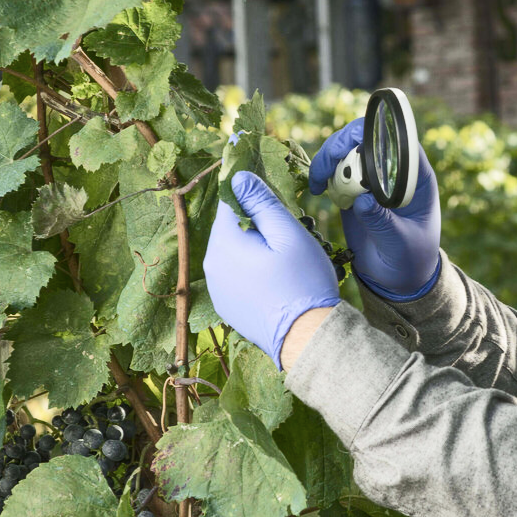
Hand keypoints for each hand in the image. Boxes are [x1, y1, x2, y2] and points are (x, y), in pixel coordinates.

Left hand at [204, 171, 340, 369]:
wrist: (306, 338)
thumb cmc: (302, 282)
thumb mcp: (288, 234)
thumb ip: (262, 203)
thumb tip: (238, 177)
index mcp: (223, 243)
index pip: (228, 200)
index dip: (245, 188)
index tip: (261, 185)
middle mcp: (211, 265)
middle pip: (229, 228)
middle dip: (252, 222)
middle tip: (285, 231)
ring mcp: (216, 289)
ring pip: (232, 252)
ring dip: (251, 247)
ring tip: (282, 259)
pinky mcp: (226, 306)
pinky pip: (234, 275)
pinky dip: (249, 270)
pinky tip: (273, 280)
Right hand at [308, 115, 441, 299]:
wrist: (397, 277)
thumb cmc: (411, 258)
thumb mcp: (401, 242)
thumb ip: (383, 222)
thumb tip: (363, 201)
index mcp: (416, 178)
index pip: (399, 142)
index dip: (376, 136)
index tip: (353, 148)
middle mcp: (393, 172)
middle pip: (367, 139)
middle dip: (343, 144)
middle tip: (325, 167)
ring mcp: (372, 179)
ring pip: (347, 151)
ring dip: (328, 158)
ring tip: (317, 182)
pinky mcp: (353, 189)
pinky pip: (335, 171)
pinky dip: (322, 174)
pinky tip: (317, 189)